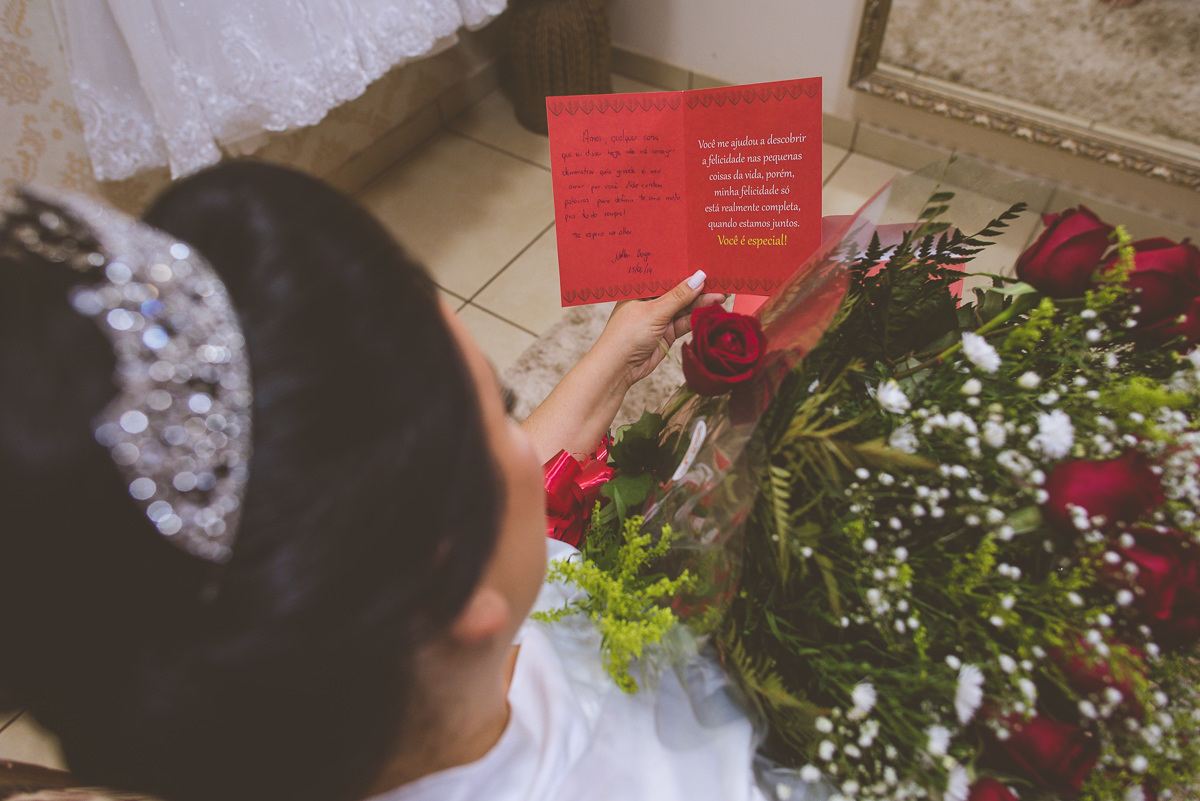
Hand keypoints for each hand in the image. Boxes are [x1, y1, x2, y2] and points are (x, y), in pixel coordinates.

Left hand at [521, 270, 724, 461]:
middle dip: (697, 288)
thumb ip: (679, 296)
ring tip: (722, 295)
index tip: (705, 264)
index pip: (665, 275)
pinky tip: (712, 309)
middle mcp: (649, 302)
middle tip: (720, 281)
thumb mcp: (654, 312)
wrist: (618, 369)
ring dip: (701, 303)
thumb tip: (699, 277)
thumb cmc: (626, 335)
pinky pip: (685, 322)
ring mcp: (659, 318)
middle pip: (677, 291)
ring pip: (684, 307)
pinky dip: (698, 317)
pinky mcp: (666, 333)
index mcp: (640, 289)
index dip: (684, 270)